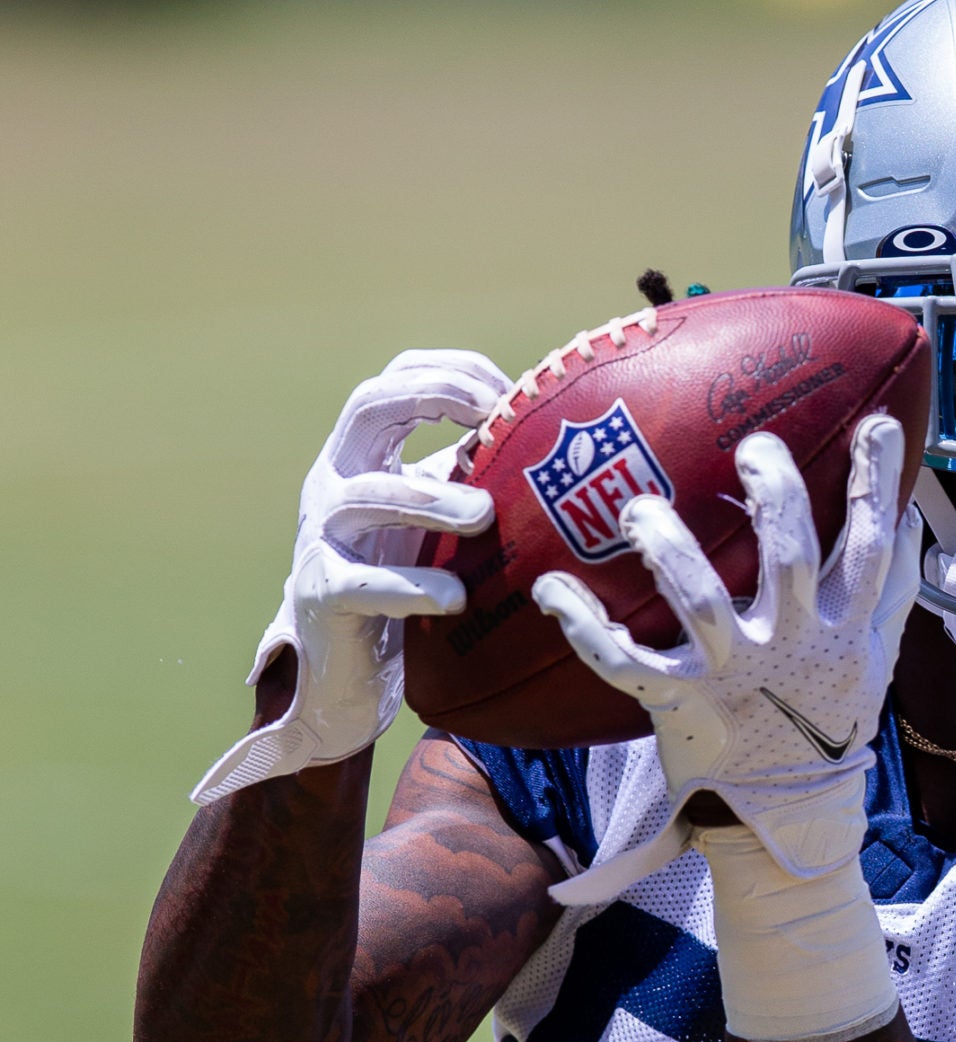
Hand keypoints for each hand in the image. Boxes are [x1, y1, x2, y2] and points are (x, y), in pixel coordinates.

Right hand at [193, 349, 511, 803]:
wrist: (342, 669)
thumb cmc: (398, 581)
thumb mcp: (432, 520)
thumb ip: (467, 479)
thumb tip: (548, 446)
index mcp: (363, 455)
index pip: (394, 381)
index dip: (447, 372)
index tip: (505, 392)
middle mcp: (334, 481)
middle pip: (368, 409)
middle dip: (430, 399)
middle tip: (489, 420)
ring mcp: (322, 536)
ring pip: (363, 494)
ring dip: (428, 496)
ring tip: (483, 514)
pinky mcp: (322, 594)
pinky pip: (361, 583)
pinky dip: (410, 587)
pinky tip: (455, 597)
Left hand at [533, 414, 919, 901]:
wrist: (788, 814)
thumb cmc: (825, 721)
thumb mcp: (873, 661)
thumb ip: (889, 592)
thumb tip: (909, 518)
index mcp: (839, 632)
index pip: (869, 550)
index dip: (875, 485)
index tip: (876, 423)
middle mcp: (790, 647)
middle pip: (788, 559)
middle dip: (774, 497)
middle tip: (754, 448)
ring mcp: (732, 676)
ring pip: (701, 602)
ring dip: (670, 550)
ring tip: (640, 509)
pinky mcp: (679, 704)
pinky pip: (624, 662)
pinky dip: (583, 628)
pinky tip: (551, 587)